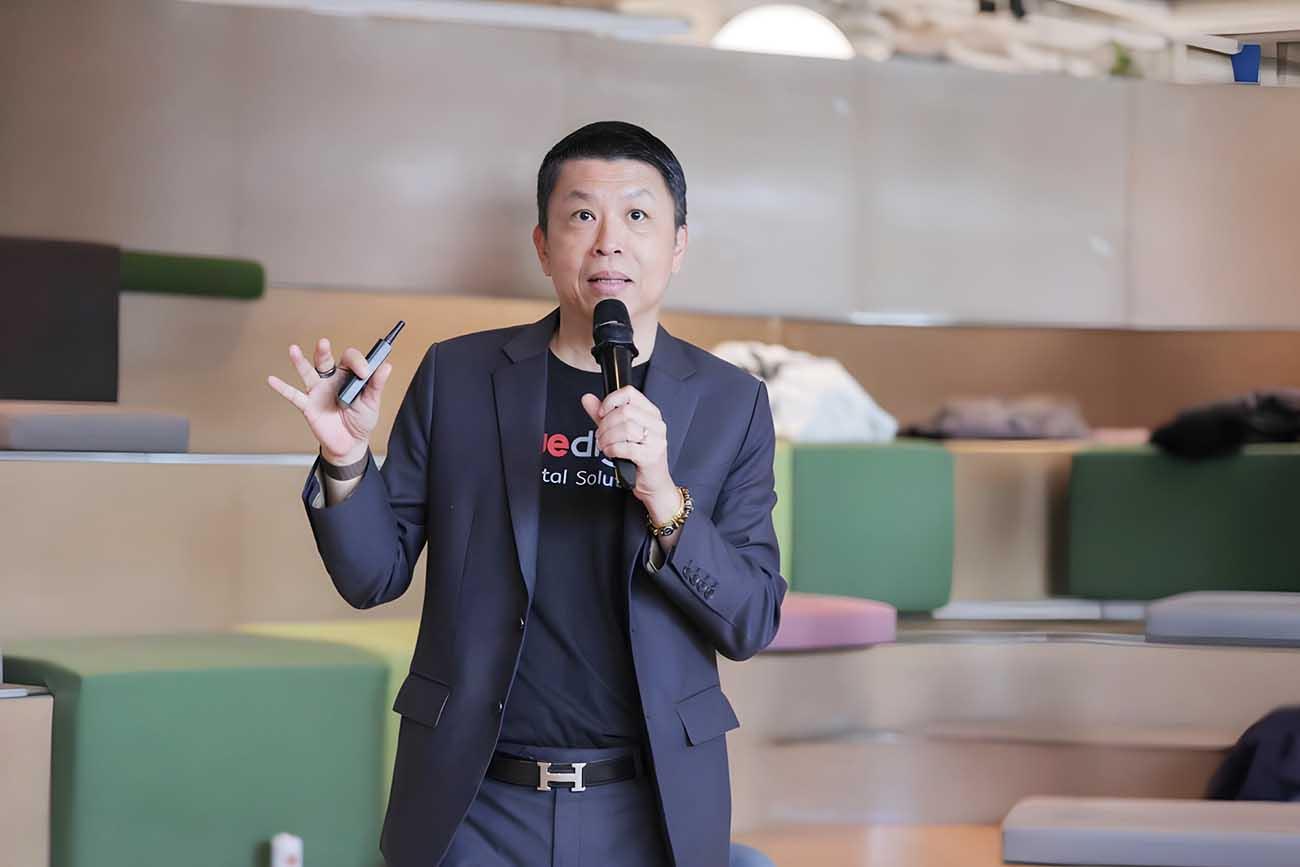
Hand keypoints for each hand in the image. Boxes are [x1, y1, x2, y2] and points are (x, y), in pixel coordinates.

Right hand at [266, 338, 392, 464]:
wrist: (350, 444)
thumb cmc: (361, 420)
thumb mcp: (372, 402)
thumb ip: (376, 385)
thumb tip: (386, 366)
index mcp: (348, 375)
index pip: (350, 360)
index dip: (358, 363)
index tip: (365, 373)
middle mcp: (331, 379)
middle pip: (325, 361)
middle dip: (323, 351)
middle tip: (324, 343)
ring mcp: (318, 391)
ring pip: (308, 373)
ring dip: (300, 362)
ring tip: (293, 350)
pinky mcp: (309, 406)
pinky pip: (294, 396)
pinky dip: (282, 388)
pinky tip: (272, 379)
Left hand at [581, 386, 679, 523]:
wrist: (653, 484)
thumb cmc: (638, 457)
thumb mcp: (618, 432)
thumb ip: (602, 415)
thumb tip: (587, 398)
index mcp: (650, 413)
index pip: (629, 393)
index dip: (611, 401)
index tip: (602, 413)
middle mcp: (656, 423)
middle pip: (624, 412)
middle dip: (605, 425)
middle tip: (601, 435)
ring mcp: (656, 439)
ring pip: (625, 428)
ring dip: (607, 438)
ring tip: (604, 445)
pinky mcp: (651, 455)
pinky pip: (626, 447)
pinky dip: (612, 449)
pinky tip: (611, 453)